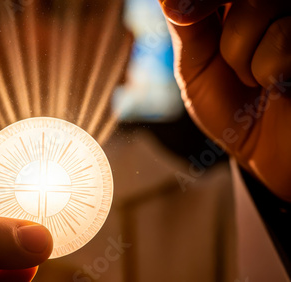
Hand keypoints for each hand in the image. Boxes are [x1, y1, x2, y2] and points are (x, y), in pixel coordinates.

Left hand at [160, 0, 290, 200]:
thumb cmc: (233, 107)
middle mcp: (273, 6)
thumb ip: (186, 27)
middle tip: (230, 65)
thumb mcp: (195, 67)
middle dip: (224, 33)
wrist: (269, 150)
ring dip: (243, 57)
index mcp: (239, 6)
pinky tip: (280, 83)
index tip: (181, 13)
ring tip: (257, 78)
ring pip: (258, 7)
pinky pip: (282, 41)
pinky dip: (270, 71)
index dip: (200, 0)